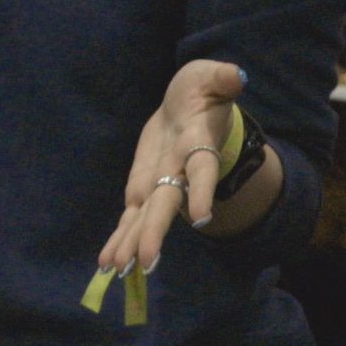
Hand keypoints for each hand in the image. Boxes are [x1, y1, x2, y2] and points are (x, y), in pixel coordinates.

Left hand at [100, 59, 245, 280]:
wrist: (186, 106)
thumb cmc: (202, 91)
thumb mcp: (211, 76)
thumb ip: (222, 78)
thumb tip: (237, 76)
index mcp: (198, 143)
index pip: (203, 169)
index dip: (202, 191)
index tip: (201, 216)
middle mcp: (181, 170)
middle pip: (169, 202)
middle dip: (156, 230)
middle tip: (146, 262)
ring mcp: (162, 182)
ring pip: (147, 216)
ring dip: (133, 243)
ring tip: (119, 270)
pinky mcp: (143, 186)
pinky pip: (131, 216)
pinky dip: (120, 238)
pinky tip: (108, 264)